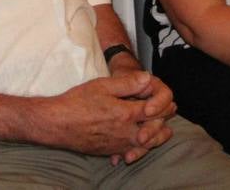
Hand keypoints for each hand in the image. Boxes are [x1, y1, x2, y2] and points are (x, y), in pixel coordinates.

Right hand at [39, 72, 175, 159]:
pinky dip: (140, 148)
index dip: (163, 105)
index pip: (154, 111)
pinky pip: (131, 151)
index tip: (170, 101)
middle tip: (171, 114)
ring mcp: (118, 144)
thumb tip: (147, 78)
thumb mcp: (102, 85)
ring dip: (157, 137)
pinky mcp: (110, 150)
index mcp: (126, 114)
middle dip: (164, 121)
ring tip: (164, 132)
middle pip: (154, 130)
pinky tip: (140, 144)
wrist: (57, 124)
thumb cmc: (77, 102)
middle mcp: (125, 132)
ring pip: (145, 144)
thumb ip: (127, 83)